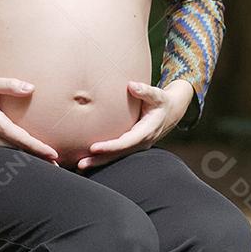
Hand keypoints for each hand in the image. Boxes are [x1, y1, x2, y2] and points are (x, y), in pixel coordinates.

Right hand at [0, 65, 60, 163]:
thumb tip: (30, 88)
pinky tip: (16, 158)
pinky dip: (7, 156)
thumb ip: (10, 85)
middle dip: (35, 159)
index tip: (53, 155)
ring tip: (40, 164)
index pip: (21, 139)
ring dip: (22, 159)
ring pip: (4, 155)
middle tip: (54, 165)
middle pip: (16, 152)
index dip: (38, 148)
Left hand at [76, 79, 193, 170]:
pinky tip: (88, 160)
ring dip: (98, 162)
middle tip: (81, 164)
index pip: (125, 143)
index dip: (109, 147)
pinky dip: (103, 157)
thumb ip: (145, 91)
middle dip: (99, 159)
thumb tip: (131, 85)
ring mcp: (136, 146)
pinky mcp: (131, 145)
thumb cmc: (161, 102)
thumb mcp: (157, 95)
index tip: (93, 147)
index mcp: (145, 132)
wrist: (170, 113)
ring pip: (116, 157)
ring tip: (79, 166)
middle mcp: (140, 142)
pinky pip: (116, 154)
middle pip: (118, 154)